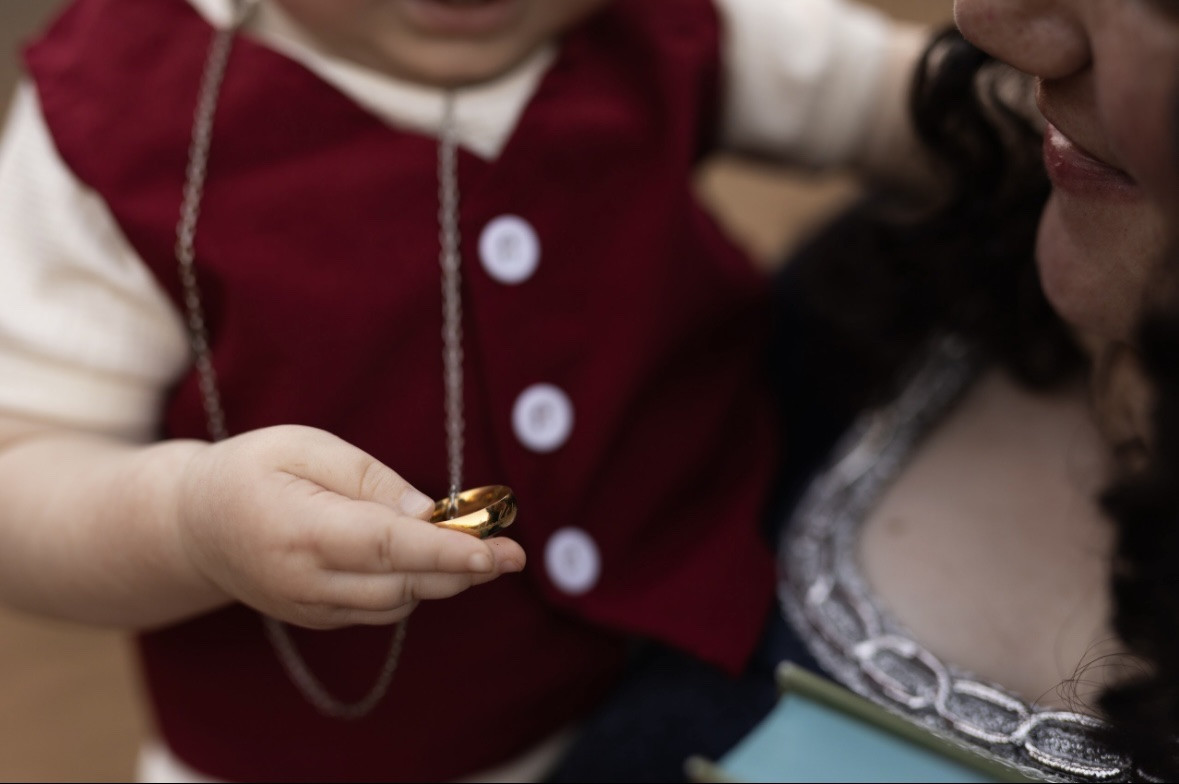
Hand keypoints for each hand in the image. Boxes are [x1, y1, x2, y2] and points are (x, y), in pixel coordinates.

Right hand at [175, 425, 524, 628]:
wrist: (193, 527)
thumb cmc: (252, 470)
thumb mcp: (305, 446)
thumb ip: (370, 479)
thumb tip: (428, 513)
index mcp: (297, 531)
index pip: (386, 547)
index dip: (445, 551)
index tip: (494, 553)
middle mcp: (304, 582)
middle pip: (402, 583)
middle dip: (464, 569)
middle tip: (514, 551)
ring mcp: (310, 608)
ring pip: (398, 601)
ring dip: (443, 577)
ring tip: (477, 544)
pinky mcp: (319, 619)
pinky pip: (381, 608)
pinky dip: (414, 584)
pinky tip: (428, 556)